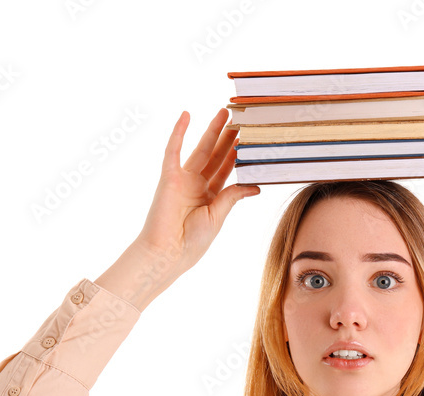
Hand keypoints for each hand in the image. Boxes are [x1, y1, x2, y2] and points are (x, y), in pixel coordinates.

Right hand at [135, 108, 259, 273]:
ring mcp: (182, 179)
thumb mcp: (219, 216)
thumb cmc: (192, 241)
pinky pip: (173, 150)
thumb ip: (233, 196)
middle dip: (227, 138)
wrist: (168, 252)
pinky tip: (186, 115)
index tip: (248, 140)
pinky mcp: (168, 176)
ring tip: (224, 114)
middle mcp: (196, 186)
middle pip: (215, 156)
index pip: (226, 170)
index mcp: (210, 197)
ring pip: (200, 149)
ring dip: (211, 131)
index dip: (236, 155)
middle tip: (240, 120)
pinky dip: (179, 132)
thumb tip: (255, 187)